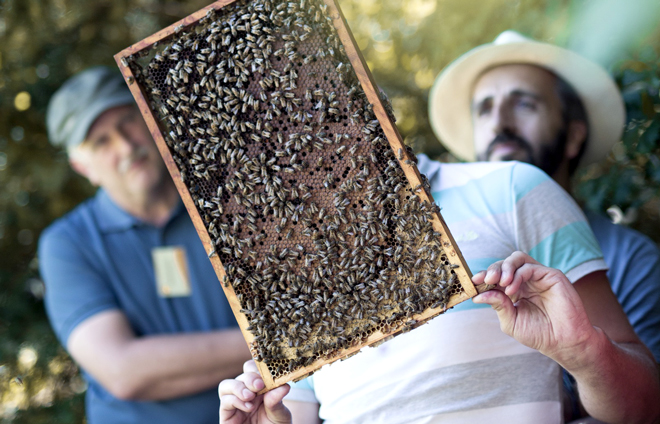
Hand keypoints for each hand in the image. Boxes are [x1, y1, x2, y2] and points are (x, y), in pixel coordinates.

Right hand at [219, 360, 291, 423]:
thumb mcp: (281, 416)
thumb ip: (278, 402)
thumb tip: (284, 386)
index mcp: (261, 389)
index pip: (256, 369)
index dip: (260, 367)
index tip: (269, 372)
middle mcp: (247, 393)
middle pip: (242, 374)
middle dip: (250, 376)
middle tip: (259, 385)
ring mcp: (235, 403)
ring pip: (226, 384)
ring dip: (239, 386)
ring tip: (250, 396)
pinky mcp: (226, 415)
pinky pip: (225, 401)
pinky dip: (235, 400)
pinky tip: (248, 407)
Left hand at [472, 251, 598, 366]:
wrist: (564, 342)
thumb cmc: (539, 334)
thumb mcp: (511, 321)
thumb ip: (497, 306)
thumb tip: (477, 296)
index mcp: (515, 290)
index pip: (497, 276)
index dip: (484, 276)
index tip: (473, 282)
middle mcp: (526, 281)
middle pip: (505, 264)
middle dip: (492, 270)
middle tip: (485, 280)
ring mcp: (539, 277)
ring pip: (517, 259)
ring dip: (504, 267)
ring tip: (500, 282)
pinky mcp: (551, 275)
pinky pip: (530, 267)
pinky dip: (517, 275)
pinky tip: (511, 290)